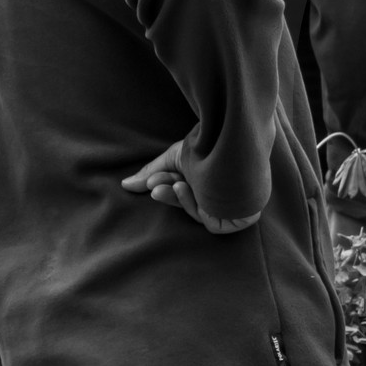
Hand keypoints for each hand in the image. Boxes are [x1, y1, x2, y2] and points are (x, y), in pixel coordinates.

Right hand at [122, 143, 260, 233]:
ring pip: (198, 214)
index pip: (181, 191)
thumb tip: (124, 184)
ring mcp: (229, 207)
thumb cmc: (209, 146)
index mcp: (205, 180)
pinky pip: (212, 223)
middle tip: (155, 186)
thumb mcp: (174, 158)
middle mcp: (218, 194)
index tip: (150, 181)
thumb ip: (151, 172)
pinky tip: (194, 192)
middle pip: (187, 204)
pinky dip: (198, 210)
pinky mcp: (240, 219)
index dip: (164, 187)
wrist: (234, 142)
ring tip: (177, 184)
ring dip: (182, 200)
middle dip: (169, 195)